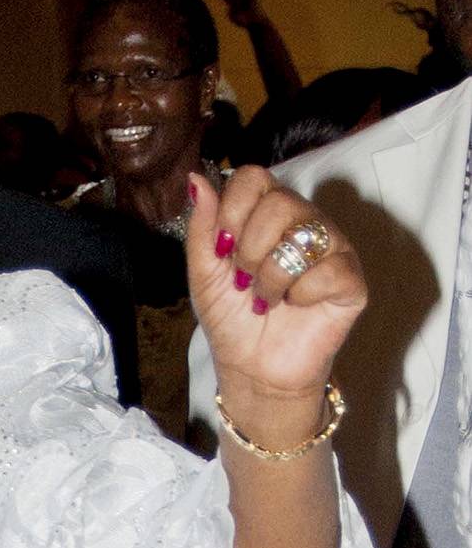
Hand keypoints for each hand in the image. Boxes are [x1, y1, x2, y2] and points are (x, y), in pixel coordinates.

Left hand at [187, 167, 365, 431]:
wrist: (251, 369)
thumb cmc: (231, 319)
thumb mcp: (204, 272)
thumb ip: (202, 227)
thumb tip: (196, 179)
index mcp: (268, 214)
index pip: (254, 177)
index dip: (232, 210)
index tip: (222, 248)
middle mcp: (304, 223)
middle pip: (280, 202)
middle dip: (250, 249)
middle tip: (246, 281)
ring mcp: (332, 249)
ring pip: (303, 235)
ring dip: (271, 276)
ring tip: (267, 299)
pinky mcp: (351, 281)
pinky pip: (328, 270)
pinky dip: (300, 295)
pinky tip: (296, 307)